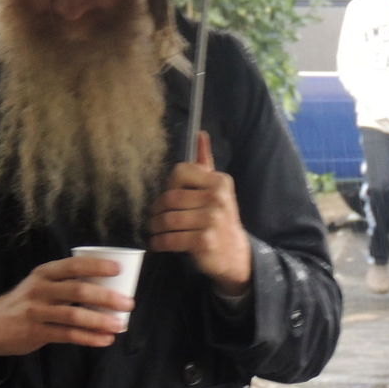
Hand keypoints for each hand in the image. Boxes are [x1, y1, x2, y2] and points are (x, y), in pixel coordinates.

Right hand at [0, 256, 133, 364]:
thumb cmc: (27, 301)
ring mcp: (37, 311)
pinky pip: (67, 335)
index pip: (74, 265)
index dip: (97, 266)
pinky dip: (88, 338)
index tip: (119, 269)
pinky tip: (104, 340)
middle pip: (77, 291)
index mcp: (45, 272)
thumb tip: (106, 285)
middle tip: (128, 303)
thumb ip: (65, 283)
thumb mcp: (41, 284)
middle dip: (105, 297)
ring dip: (100, 321)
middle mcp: (40, 289)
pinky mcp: (36, 332)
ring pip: (74, 316)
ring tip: (120, 325)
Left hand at [147, 131, 251, 295]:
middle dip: (156, 210)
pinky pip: (170, 239)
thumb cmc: (220, 218)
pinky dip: (159, 242)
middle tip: (154, 218)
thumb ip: (205, 163)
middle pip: (169, 198)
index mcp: (219, 181)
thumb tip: (200, 133)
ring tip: (154, 230)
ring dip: (155, 227)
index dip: (168, 186)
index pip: (179, 172)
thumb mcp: (217, 189)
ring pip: (167, 219)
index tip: (168, 198)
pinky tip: (158, 243)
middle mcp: (217, 198)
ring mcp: (212, 219)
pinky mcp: (204, 240)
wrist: (234, 254)